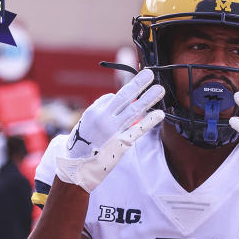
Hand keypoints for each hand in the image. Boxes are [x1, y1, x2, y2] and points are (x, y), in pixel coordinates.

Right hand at [56, 69, 164, 191]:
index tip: (145, 76)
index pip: (116, 96)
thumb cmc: (84, 140)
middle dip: (140, 84)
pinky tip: (159, 114)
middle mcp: (104, 119)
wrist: (78, 164)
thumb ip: (102, 107)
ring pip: (134, 111)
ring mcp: (114, 131)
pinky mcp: (121, 144)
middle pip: (126, 97)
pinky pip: (137, 130)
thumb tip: (115, 97)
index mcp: (96, 111)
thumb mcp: (88, 120)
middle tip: (152, 74)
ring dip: (148, 99)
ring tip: (160, 90)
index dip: (132, 86)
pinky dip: (149, 121)